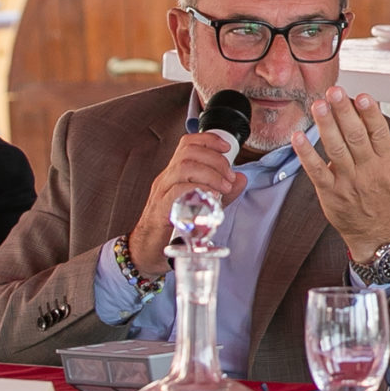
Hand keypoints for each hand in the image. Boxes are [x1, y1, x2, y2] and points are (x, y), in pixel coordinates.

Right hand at [127, 133, 248, 276]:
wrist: (148, 250)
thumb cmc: (173, 226)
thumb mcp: (202, 204)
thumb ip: (222, 192)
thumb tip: (241, 179)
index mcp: (175, 173)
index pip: (187, 144)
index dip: (208, 140)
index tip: (227, 148)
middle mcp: (166, 178)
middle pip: (188, 153)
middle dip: (215, 160)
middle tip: (229, 177)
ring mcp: (161, 193)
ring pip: (183, 168)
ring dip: (210, 174)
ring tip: (224, 188)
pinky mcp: (160, 210)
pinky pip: (176, 192)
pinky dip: (197, 190)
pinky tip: (210, 197)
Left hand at [294, 87, 389, 266]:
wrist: (380, 237)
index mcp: (389, 164)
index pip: (379, 134)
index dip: (370, 115)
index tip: (363, 95)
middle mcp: (368, 172)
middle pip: (355, 138)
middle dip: (344, 113)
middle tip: (335, 90)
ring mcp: (347, 183)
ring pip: (335, 151)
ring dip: (325, 127)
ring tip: (318, 105)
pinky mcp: (329, 193)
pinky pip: (315, 172)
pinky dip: (306, 155)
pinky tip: (298, 136)